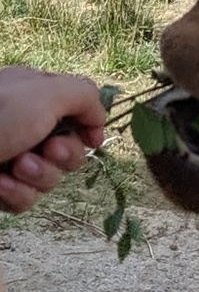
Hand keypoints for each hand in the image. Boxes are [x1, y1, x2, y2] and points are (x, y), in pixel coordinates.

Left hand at [0, 67, 106, 213]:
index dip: (90, 128)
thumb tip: (97, 121)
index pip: (79, 112)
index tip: (91, 139)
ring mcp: (9, 158)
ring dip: (38, 176)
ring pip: (49, 179)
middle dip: (63, 156)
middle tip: (45, 150)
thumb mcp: (47, 92)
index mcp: (35, 95)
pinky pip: (25, 199)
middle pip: (70, 150)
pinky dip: (15, 193)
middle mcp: (24, 126)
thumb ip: (86, 97)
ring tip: (14, 167)